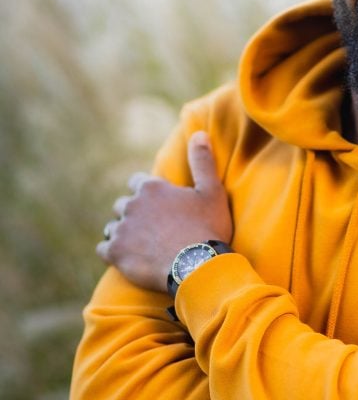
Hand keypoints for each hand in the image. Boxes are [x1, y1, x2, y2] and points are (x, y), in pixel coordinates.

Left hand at [98, 131, 232, 291]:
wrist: (198, 267)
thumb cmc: (208, 229)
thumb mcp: (212, 192)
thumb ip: (202, 161)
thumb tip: (199, 133)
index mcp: (151, 188)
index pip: (137, 183)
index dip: (147, 195)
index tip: (159, 208)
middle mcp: (131, 204)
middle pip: (123, 205)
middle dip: (133, 214)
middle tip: (152, 230)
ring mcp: (121, 229)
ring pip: (113, 227)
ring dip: (123, 234)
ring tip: (141, 247)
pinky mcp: (115, 252)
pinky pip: (103, 249)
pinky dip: (112, 253)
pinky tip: (127, 259)